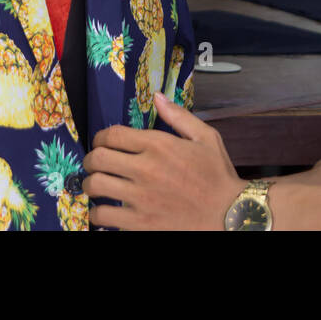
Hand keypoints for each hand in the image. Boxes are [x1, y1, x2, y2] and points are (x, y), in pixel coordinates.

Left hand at [82, 92, 246, 229]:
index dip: (101, 137)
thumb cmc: (218, 175)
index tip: (102, 143)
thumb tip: (157, 97)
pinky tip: (105, 209)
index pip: (112, 135)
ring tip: (96, 185)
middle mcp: (145, 169)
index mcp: (159, 145)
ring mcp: (140, 198)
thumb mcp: (206, 137)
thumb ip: (178, 116)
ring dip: (90, 184)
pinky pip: (103, 216)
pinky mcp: (140, 223)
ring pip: (95, 186)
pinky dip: (98, 212)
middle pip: (97, 158)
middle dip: (91, 160)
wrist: (229, 215)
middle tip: (94, 164)